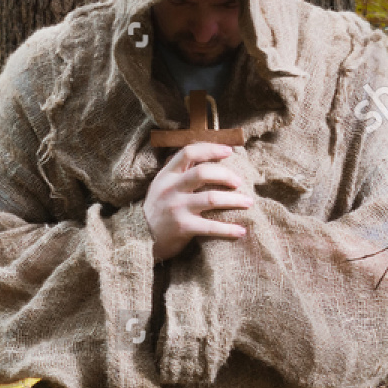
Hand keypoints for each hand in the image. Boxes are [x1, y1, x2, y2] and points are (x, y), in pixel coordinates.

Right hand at [142, 142, 252, 262]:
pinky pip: (210, 227)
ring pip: (211, 199)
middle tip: (239, 182)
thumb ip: (179, 173)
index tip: (229, 151)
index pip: (189, 153)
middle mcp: (171, 189)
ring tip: (248, 202)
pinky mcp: (183, 228)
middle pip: (202, 173)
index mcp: (166, 175)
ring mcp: (177, 209)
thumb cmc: (157, 210)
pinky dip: (228, 229)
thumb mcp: (161, 186)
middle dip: (225, 175)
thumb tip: (206, 156)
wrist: (138, 238)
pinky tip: (241, 230)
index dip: (211, 149)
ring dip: (234, 200)